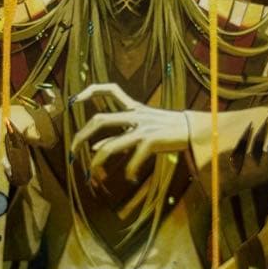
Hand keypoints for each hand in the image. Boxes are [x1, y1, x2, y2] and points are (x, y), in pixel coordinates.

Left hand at [71, 82, 189, 181]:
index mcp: (134, 107)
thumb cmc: (167, 130)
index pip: (110, 90)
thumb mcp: (143, 129)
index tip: (75, 100)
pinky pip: (133, 159)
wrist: (195, 130)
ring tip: (93, 173)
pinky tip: (130, 178)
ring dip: (98, 161)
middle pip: (100, 120)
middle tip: (72, 151)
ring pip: (111, 145)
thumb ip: (119, 135)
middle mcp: (135, 115)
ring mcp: (143, 128)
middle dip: (82, 135)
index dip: (91, 91)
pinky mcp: (152, 141)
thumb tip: (94, 148)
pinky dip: (129, 171)